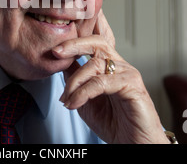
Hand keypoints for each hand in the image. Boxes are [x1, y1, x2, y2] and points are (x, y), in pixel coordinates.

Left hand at [52, 10, 168, 143]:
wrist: (133, 145)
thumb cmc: (114, 124)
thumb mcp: (86, 100)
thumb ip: (76, 81)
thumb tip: (61, 64)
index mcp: (109, 67)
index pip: (93, 43)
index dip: (74, 41)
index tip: (53, 49)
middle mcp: (120, 66)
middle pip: (97, 42)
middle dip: (74, 45)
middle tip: (56, 52)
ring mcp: (128, 74)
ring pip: (95, 64)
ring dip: (74, 82)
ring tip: (66, 99)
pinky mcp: (133, 85)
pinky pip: (102, 82)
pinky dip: (84, 92)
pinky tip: (75, 103)